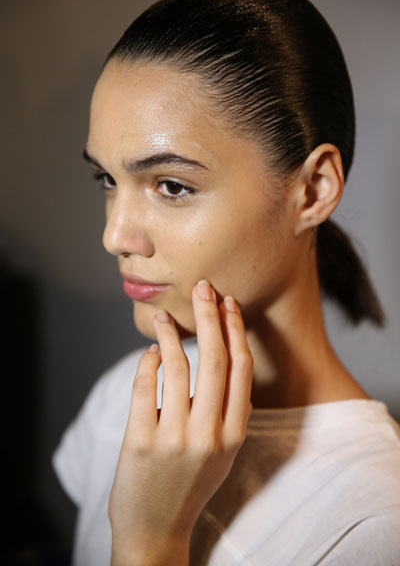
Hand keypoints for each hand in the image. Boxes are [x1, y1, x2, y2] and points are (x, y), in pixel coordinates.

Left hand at [109, 279, 252, 565]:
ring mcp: (175, 438)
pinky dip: (147, 361)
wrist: (155, 530)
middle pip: (215, 359)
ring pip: (177, 366)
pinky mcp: (141, 441)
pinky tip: (148, 353)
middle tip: (203, 289)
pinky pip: (146, 386)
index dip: (236, 331)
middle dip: (210, 316)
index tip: (229, 304)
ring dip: (169, 334)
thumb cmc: (189, 485)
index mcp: (234, 435)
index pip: (241, 370)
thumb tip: (226, 364)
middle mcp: (210, 435)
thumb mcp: (222, 454)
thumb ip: (229, 414)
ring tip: (163, 317)